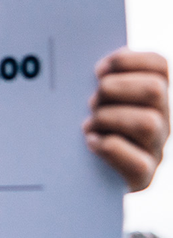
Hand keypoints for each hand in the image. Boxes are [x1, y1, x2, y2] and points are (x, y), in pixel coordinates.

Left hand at [84, 48, 169, 190]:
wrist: (77, 177)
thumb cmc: (81, 128)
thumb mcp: (89, 100)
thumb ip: (95, 79)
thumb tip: (84, 63)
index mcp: (150, 95)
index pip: (159, 64)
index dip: (128, 60)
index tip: (97, 70)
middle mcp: (161, 120)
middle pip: (155, 89)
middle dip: (114, 89)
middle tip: (91, 101)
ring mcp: (155, 149)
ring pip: (148, 123)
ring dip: (109, 118)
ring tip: (88, 125)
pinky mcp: (143, 178)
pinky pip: (138, 163)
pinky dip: (110, 148)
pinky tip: (91, 143)